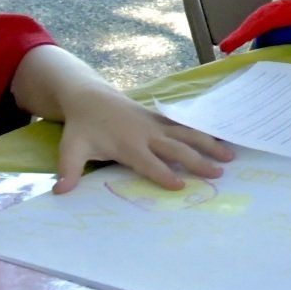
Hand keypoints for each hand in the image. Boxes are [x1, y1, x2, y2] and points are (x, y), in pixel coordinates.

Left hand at [55, 86, 232, 193]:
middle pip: (177, 149)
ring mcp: (157, 125)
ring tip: (229, 156)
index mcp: (128, 146)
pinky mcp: (160, 119)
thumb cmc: (82, 128)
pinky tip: (220, 138)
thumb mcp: (70, 149)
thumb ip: (68, 171)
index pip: (149, 163)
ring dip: (209, 145)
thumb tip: (60, 192)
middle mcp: (147, 135)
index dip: (164, 174)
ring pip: (188, 135)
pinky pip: (185, 126)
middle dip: (198, 161)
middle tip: (218, 174)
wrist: (90, 97)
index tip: (181, 186)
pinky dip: (203, 132)